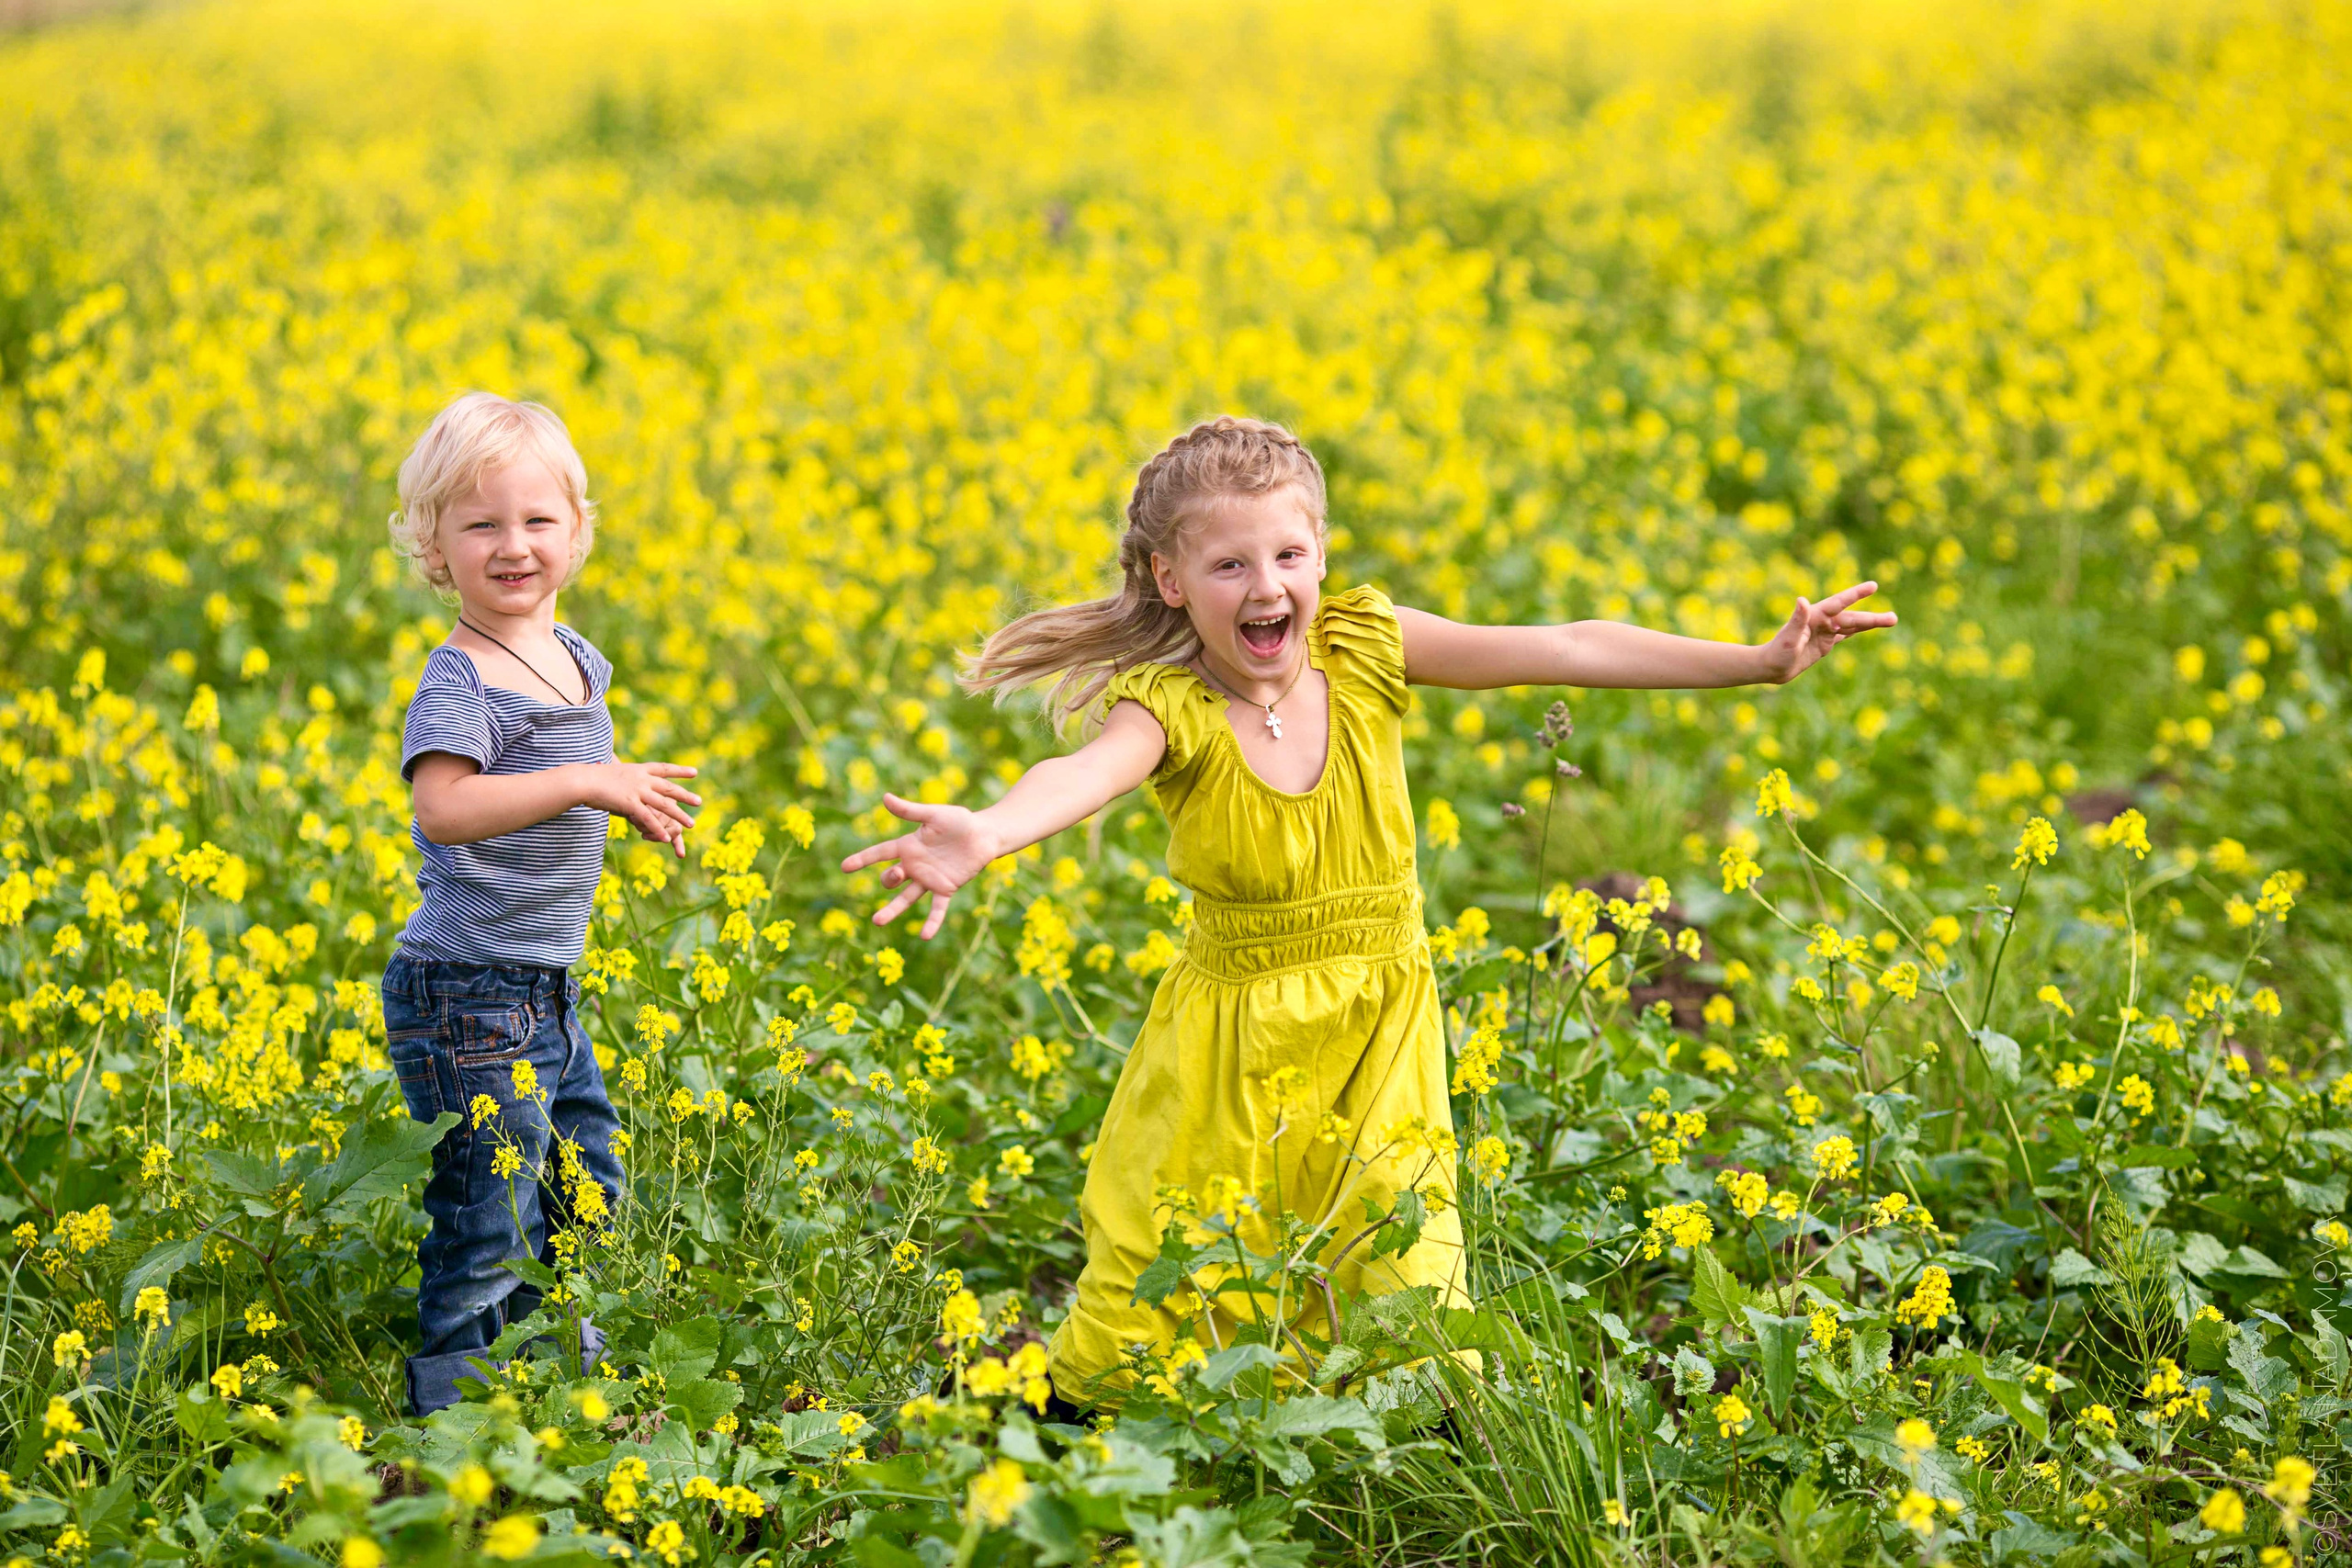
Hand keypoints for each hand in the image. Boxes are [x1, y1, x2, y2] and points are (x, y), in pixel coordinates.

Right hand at [585, 762, 700, 857]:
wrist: (582, 780)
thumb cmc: (592, 776)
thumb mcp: (613, 771)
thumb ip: (623, 775)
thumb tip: (621, 770)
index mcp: (639, 770)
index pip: (664, 769)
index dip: (680, 771)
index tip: (695, 772)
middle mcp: (642, 779)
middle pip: (669, 788)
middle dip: (685, 796)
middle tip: (699, 802)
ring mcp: (637, 791)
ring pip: (664, 805)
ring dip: (679, 816)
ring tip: (691, 825)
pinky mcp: (630, 804)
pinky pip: (648, 819)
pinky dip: (658, 829)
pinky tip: (667, 839)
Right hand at [839, 793, 996, 939]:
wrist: (985, 834)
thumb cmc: (959, 821)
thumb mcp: (933, 814)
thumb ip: (910, 810)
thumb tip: (885, 797)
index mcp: (908, 846)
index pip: (880, 853)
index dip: (862, 859)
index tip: (844, 867)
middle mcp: (914, 865)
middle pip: (891, 878)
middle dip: (888, 879)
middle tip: (897, 874)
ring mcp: (929, 879)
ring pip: (906, 898)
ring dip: (892, 909)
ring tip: (877, 921)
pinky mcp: (946, 889)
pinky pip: (937, 909)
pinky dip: (932, 922)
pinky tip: (925, 936)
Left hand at [1759, 582, 1896, 683]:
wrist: (1769, 667)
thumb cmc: (1777, 652)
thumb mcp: (1788, 637)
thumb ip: (1797, 619)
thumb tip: (1802, 600)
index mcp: (1814, 616)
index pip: (1839, 603)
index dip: (1856, 594)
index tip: (1873, 586)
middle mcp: (1822, 621)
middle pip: (1851, 618)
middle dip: (1873, 618)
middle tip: (1894, 618)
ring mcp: (1824, 632)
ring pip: (1852, 625)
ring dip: (1870, 623)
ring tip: (1892, 619)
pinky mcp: (1824, 643)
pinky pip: (1845, 635)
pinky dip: (1857, 630)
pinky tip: (1869, 626)